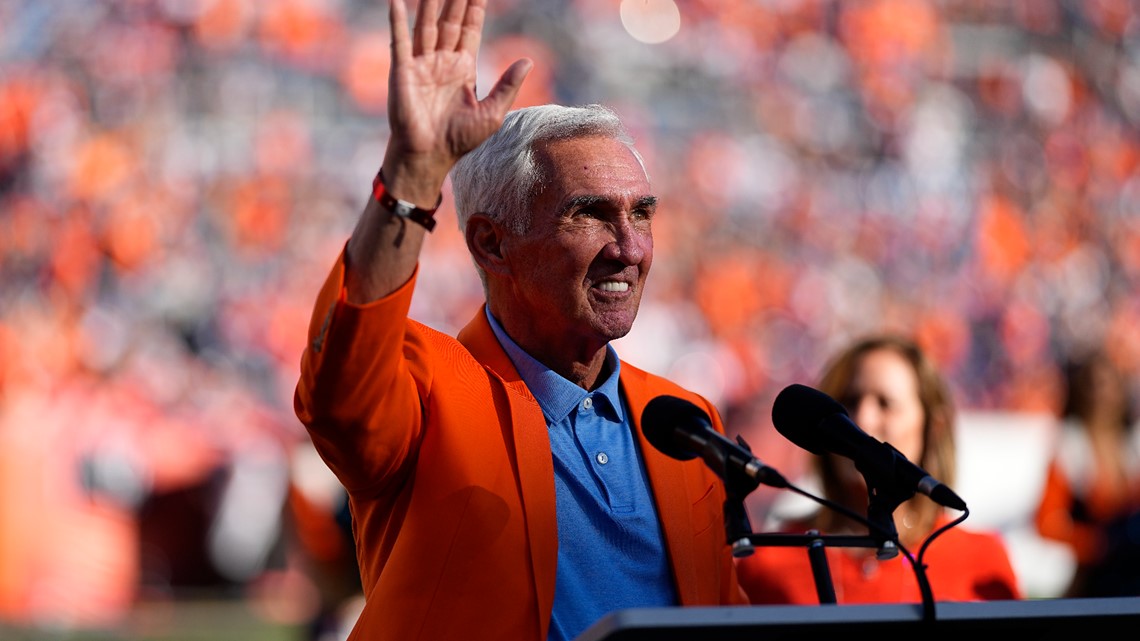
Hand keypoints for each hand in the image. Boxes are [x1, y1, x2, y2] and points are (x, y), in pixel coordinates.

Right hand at [384, 0, 531, 200]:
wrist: (430, 156)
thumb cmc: (460, 139)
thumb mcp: (492, 113)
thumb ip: (508, 86)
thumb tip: (528, 61)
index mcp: (462, 68)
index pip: (469, 28)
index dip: (474, 7)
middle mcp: (441, 61)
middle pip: (450, 21)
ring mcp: (421, 64)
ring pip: (427, 25)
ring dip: (430, 3)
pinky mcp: (403, 72)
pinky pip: (400, 42)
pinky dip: (397, 21)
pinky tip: (397, 2)